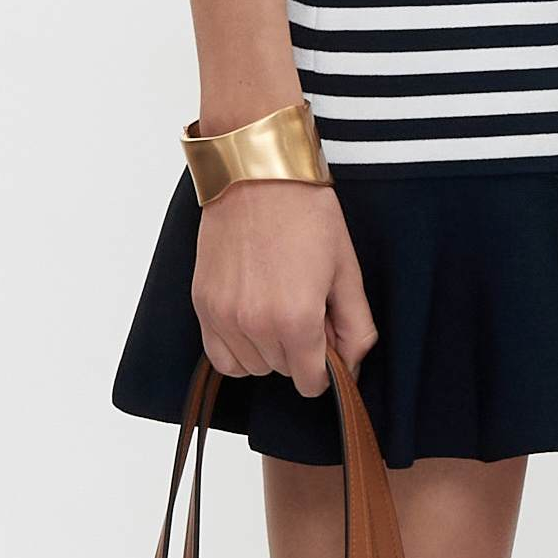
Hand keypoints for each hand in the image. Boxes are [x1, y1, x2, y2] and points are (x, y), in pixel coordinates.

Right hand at [190, 181, 377, 396]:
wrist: (257, 174)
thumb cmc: (306, 214)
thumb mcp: (346, 269)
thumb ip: (355, 326)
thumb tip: (349, 366)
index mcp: (297, 320)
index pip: (311, 383)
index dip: (326, 368)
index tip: (328, 342)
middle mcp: (256, 325)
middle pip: (283, 372)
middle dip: (300, 352)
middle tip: (305, 308)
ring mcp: (223, 316)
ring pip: (251, 367)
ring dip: (267, 351)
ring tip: (277, 307)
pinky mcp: (202, 305)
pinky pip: (219, 356)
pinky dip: (238, 349)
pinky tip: (252, 321)